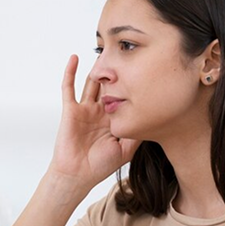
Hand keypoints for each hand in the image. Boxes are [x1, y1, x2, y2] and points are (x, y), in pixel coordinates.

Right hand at [47, 54, 139, 191]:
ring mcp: (85, 109)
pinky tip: (75, 57)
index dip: (134, 83)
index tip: (147, 67)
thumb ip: (138, 133)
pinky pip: (69, 88)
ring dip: (98, 68)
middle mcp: (100, 111)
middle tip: (129, 51)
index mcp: (113, 118)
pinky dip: (70, 72)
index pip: (125, 95)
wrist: (77, 176)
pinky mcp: (71, 110)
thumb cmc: (99, 166)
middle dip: (117, 70)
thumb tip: (155, 117)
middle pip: (110, 84)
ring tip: (105, 49)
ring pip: (92, 82)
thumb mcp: (127, 149)